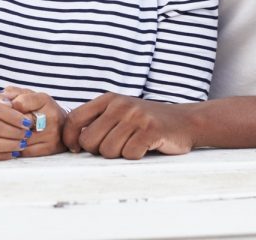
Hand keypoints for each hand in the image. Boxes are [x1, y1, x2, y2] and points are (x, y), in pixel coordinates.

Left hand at [0, 86, 66, 157]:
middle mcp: (51, 116)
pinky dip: (14, 149)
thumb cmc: (39, 108)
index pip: (20, 103)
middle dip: (5, 124)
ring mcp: (51, 134)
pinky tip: (8, 145)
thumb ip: (11, 93)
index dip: (6, 107)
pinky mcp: (49, 148)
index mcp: (44, 100)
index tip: (0, 110)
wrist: (62, 126)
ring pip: (21, 138)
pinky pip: (25, 151)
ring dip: (7, 138)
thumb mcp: (27, 95)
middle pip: (19, 123)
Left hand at [63, 93, 195, 159]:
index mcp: (109, 99)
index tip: (76, 149)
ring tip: (133, 144)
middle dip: (99, 150)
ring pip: (109, 151)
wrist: (185, 121)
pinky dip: (136, 156)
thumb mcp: (121, 112)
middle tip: (116, 146)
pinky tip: (145, 147)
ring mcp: (136, 117)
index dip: (70, 138)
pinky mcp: (150, 130)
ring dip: (120, 154)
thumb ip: (98, 120)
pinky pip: (129, 155)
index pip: (75, 118)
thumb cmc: (146, 122)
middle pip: (89, 141)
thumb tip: (71, 141)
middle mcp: (120, 105)